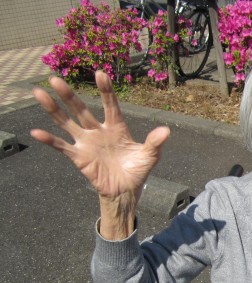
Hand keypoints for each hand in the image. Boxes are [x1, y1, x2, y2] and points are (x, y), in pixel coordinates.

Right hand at [31, 71, 169, 200]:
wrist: (126, 191)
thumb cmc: (137, 171)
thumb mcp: (150, 156)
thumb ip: (155, 143)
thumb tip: (166, 131)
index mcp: (117, 127)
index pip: (111, 105)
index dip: (106, 90)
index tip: (100, 73)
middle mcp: (99, 131)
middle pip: (82, 110)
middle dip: (70, 95)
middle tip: (55, 79)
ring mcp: (87, 143)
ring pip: (67, 122)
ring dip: (53, 109)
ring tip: (39, 93)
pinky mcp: (79, 157)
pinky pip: (62, 147)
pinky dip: (50, 140)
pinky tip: (37, 132)